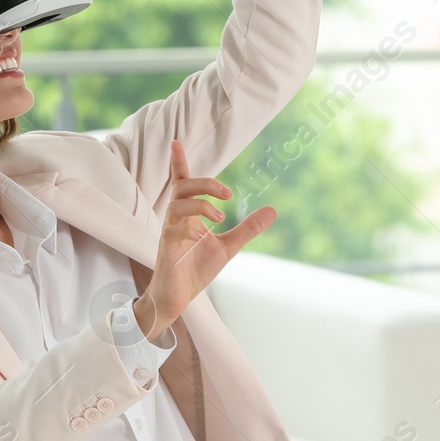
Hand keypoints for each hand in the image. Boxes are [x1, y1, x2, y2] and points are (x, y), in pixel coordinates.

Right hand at [132, 141, 275, 341]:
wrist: (177, 298)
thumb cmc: (195, 270)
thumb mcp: (228, 247)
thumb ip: (246, 228)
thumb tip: (273, 209)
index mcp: (188, 216)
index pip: (182, 183)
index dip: (179, 163)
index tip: (177, 142)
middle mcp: (176, 220)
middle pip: (183, 187)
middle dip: (205, 184)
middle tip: (228, 194)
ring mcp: (169, 233)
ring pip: (177, 205)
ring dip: (201, 206)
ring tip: (221, 217)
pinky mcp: (166, 250)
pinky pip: (172, 231)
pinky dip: (188, 230)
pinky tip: (202, 237)